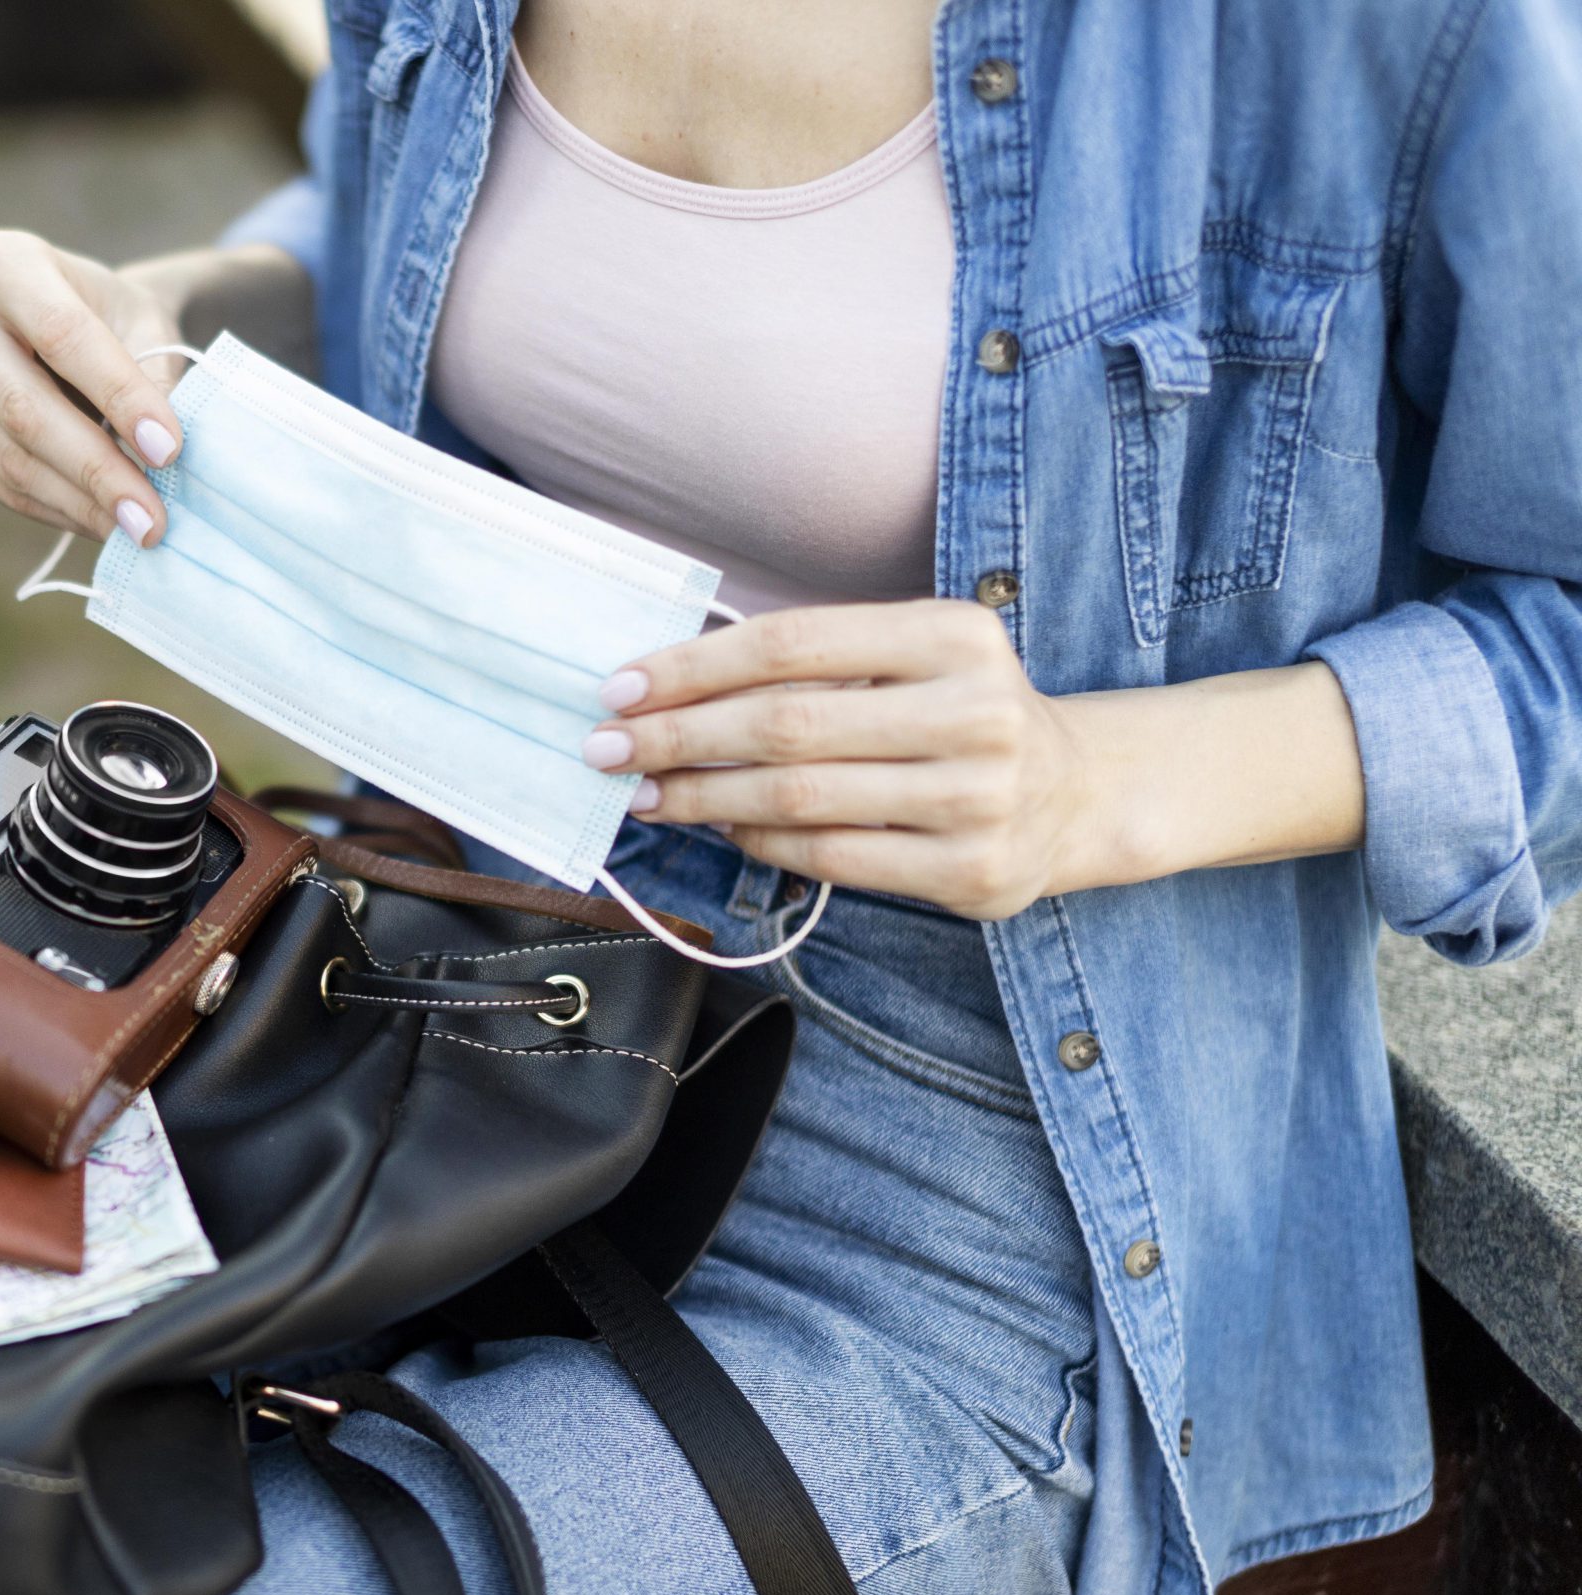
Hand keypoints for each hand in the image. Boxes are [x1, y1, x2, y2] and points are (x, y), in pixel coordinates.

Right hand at [0, 230, 188, 546]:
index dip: (117, 395)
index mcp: (1, 262)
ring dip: (80, 503)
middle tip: (153, 520)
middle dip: (97, 470)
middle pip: (24, 407)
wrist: (73, 333)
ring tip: (139, 529)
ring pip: (10, 457)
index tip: (169, 449)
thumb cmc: (114, 321)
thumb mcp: (146, 324)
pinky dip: (56, 510)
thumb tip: (158, 454)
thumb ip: (156, 376)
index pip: (61, 334)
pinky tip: (102, 521)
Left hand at [583, 601, 1093, 919]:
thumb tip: (668, 683)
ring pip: (799, 798)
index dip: (694, 666)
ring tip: (644, 792)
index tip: (620, 687)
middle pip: (786, 725)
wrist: (1075, 795)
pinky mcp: (971, 871)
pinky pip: (829, 859)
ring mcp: (978, 798)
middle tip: (606, 747)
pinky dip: (758, 843)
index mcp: (952, 635)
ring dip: (701, 797)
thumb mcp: (911, 659)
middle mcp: (975, 712)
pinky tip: (718, 826)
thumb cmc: (957, 713)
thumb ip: (815, 662)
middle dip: (678, 737)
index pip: (791, 644)